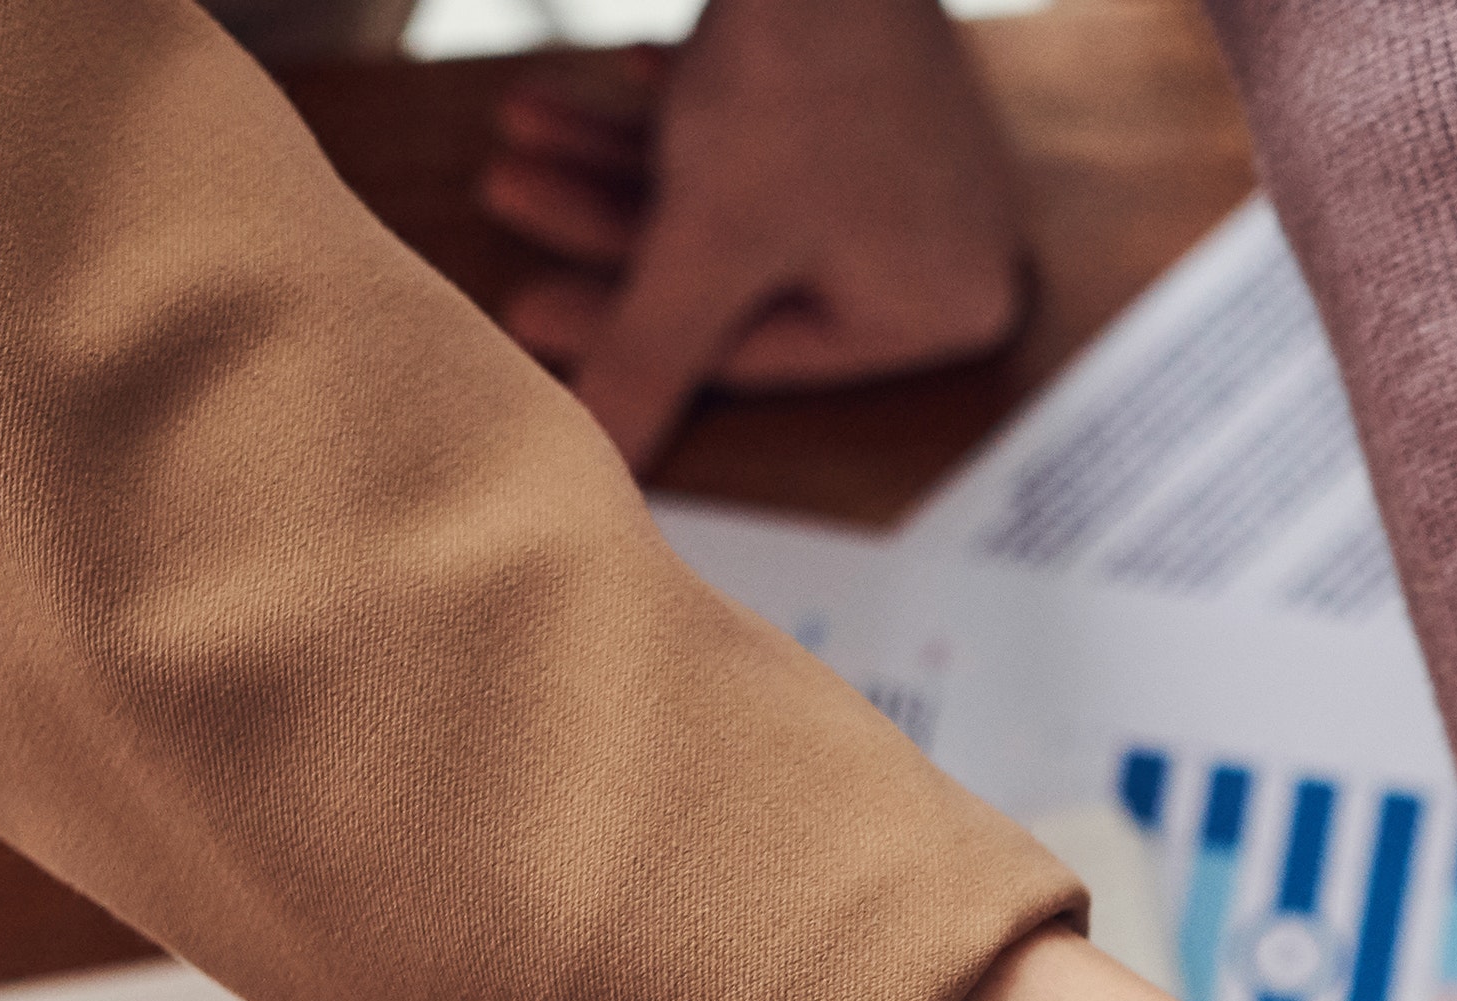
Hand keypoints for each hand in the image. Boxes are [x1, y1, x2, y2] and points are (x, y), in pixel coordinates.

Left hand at [481, 0, 1033, 472]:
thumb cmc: (799, 82)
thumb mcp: (706, 243)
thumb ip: (648, 357)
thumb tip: (597, 467)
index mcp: (941, 311)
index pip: (754, 352)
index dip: (623, 329)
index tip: (519, 305)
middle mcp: (949, 247)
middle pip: (739, 271)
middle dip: (610, 230)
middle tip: (507, 194)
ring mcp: (920, 165)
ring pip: (740, 194)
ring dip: (621, 163)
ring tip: (522, 127)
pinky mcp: (881, 89)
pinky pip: (770, 131)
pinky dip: (686, 112)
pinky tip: (614, 77)